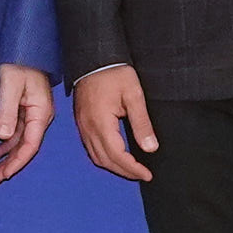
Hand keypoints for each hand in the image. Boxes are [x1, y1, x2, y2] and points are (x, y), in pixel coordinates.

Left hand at [0, 63, 55, 186]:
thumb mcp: (10, 85)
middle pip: (25, 146)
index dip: (17, 162)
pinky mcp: (25, 107)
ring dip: (7, 155)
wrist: (24, 44)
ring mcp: (32, 112)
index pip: (30, 145)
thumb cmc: (19, 60)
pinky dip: (6, 142)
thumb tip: (3, 136)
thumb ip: (7, 111)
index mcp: (40, 112)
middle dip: (10, 164)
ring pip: (20, 140)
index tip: (4, 175)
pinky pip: (16, 130)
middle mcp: (39, 115)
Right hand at [71, 65, 157, 182]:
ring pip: (96, 156)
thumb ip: (142, 123)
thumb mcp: (134, 95)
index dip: (132, 168)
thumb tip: (150, 148)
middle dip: (124, 171)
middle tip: (142, 175)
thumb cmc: (114, 73)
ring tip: (131, 169)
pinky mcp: (81, 122)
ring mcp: (82, 126)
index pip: (117, 155)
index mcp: (101, 123)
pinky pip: (90, 148)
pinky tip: (115, 156)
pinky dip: (104, 157)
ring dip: (113, 166)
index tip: (147, 174)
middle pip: (105, 160)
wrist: (93, 57)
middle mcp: (88, 128)